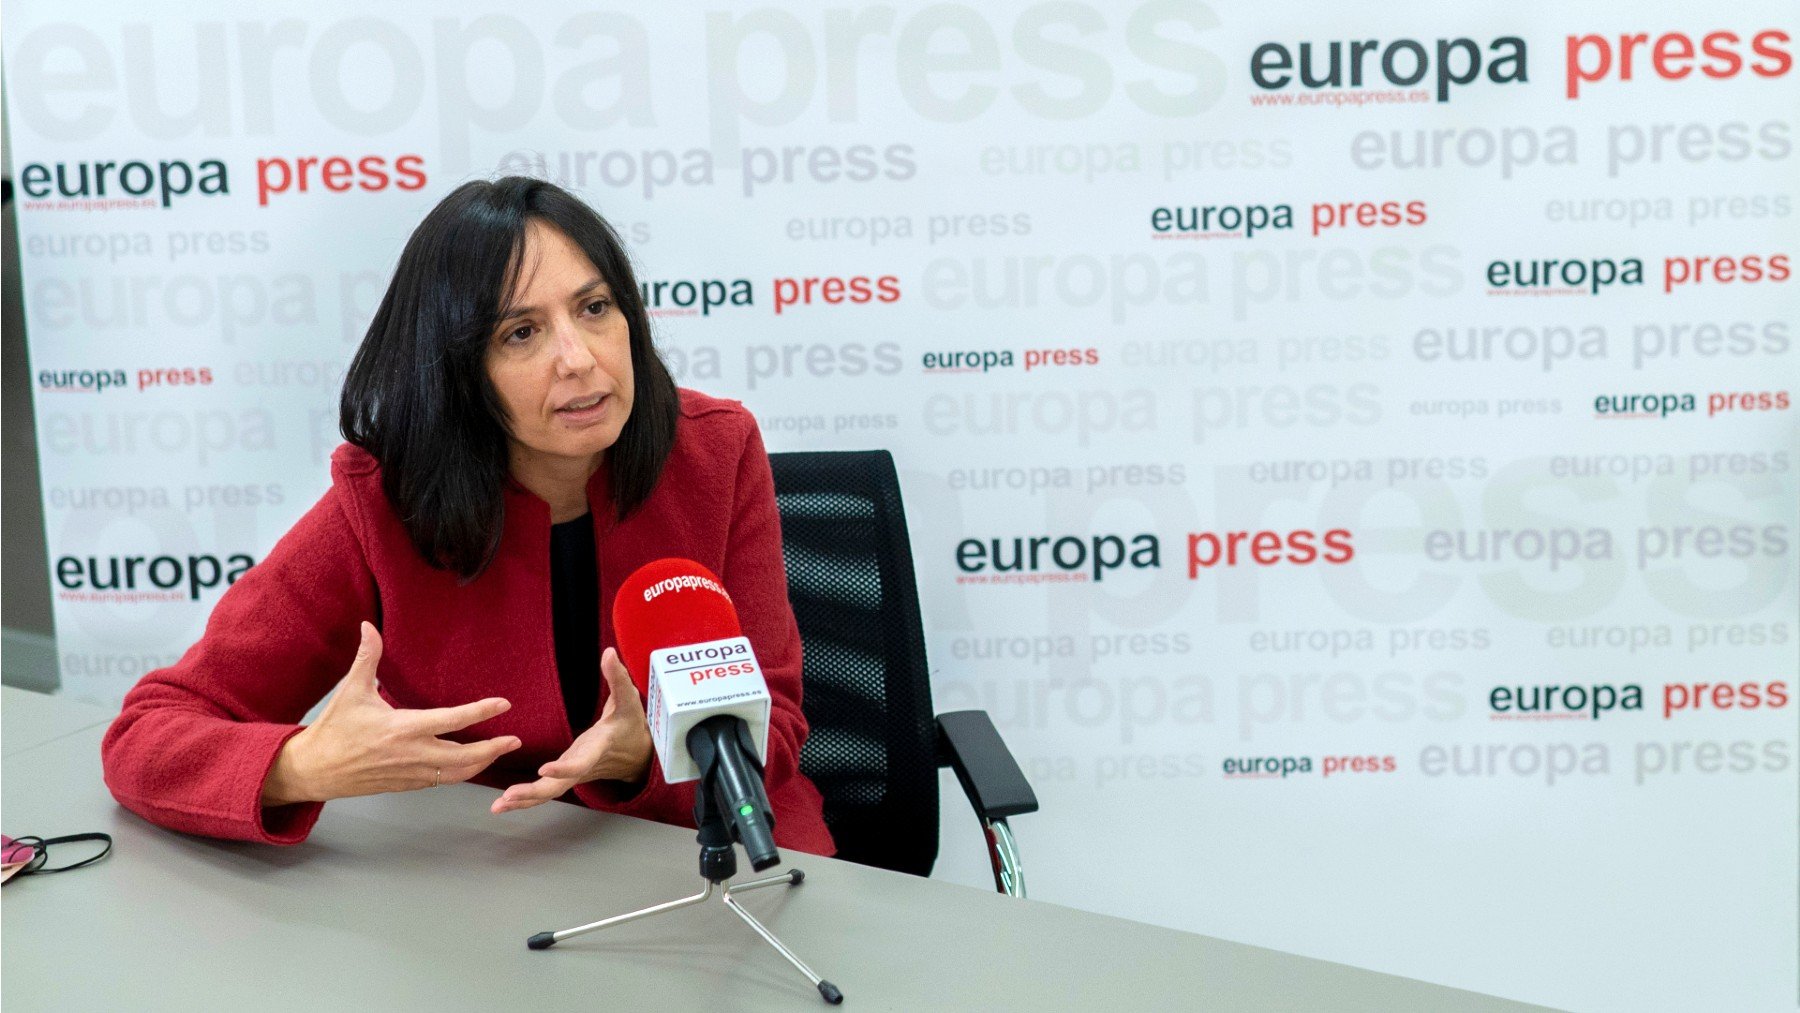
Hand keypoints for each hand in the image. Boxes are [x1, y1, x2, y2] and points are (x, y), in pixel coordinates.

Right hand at [262, 622, 520, 804]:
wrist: (313, 770)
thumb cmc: (334, 729)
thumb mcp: (350, 691)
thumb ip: (367, 657)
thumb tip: (369, 624)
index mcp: (402, 728)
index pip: (452, 720)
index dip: (481, 712)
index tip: (503, 705)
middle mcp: (411, 754)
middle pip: (464, 756)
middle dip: (492, 748)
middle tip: (514, 739)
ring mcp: (410, 773)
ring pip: (456, 773)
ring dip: (481, 764)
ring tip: (498, 752)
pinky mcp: (406, 785)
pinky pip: (440, 781)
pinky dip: (460, 774)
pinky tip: (470, 766)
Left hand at [492, 647, 650, 813]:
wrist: (639, 755)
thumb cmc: (632, 725)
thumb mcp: (629, 700)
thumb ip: (618, 677)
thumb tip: (608, 653)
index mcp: (597, 748)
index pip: (581, 762)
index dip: (564, 768)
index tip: (545, 769)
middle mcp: (584, 766)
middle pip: (559, 786)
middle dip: (534, 792)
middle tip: (510, 796)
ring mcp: (574, 775)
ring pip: (549, 793)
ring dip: (524, 800)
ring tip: (499, 806)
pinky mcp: (566, 777)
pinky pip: (546, 792)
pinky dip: (525, 799)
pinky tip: (505, 803)